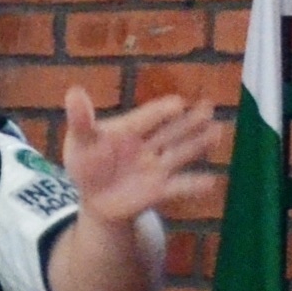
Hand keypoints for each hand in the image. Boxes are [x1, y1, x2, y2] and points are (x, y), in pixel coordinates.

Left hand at [60, 86, 223, 228]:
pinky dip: (194, 185)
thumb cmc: (89, 163)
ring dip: (198, 144)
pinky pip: (178, 187)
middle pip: (171, 131)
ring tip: (217, 132)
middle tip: (208, 107)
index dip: (161, 111)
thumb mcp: (81, 142)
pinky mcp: (160, 190)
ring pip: (180, 153)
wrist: (96, 199)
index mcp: (130, 128)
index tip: (177, 104)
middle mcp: (149, 145)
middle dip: (190, 121)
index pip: (147, 117)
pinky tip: (210, 182)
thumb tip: (73, 91)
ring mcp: (157, 167)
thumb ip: (81, 121)